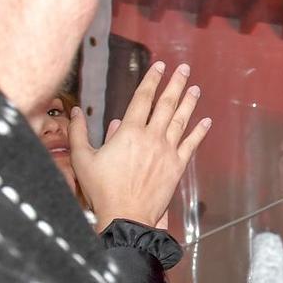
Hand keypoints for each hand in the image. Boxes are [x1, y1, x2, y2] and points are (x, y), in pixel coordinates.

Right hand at [69, 62, 210, 226]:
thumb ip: (78, 132)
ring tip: (195, 88)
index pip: (143, 98)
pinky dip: (199, 131)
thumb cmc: (102, 190)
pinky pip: (191, 144)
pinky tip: (206, 121)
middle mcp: (151, 137)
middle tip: (184, 69)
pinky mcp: (177, 166)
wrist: (126, 216)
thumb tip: (76, 111)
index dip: (152, 80)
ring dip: (189, 102)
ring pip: (181, 120)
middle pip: (166, 104)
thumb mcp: (82, 159)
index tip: (160, 66)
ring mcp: (167, 151)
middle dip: (176, 84)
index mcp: (129, 132)